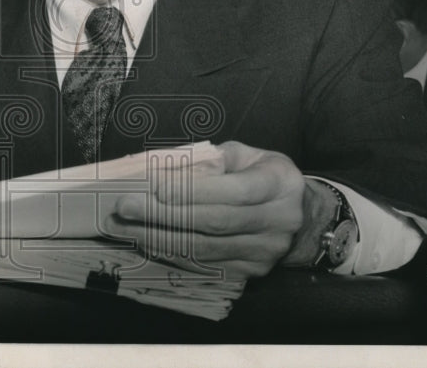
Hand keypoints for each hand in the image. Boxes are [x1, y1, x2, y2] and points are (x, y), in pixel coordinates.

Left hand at [102, 141, 305, 279]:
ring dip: (160, 238)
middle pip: (214, 222)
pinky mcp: (254, 271)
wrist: (302, 215)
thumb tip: (166, 170)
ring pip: (206, 249)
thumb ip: (211, 160)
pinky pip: (206, 265)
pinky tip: (148, 242)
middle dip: (164, 215)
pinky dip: (174, 254)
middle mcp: (278, 221)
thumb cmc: (264, 176)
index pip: (231, 190)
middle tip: (124, 208)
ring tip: (126, 228)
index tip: (151, 184)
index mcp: (278, 184)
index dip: (190, 190)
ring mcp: (266, 251)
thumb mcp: (245, 155)